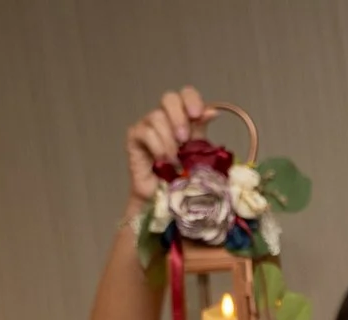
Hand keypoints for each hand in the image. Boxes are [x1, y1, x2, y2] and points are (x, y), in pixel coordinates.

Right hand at [125, 85, 209, 206]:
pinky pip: (145, 133)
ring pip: (157, 117)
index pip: (185, 94)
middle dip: (179, 117)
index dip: (192, 99)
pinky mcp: (134, 137)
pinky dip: (158, 147)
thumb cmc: (183, 174)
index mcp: (182, 116)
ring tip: (175, 160)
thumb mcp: (198, 151)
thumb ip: (201, 130)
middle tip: (184, 139)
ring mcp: (147, 124)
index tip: (198, 115)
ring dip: (169, 141)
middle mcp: (164, 116)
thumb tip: (213, 112)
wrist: (166, 197)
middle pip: (169, 98)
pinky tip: (164, 161)